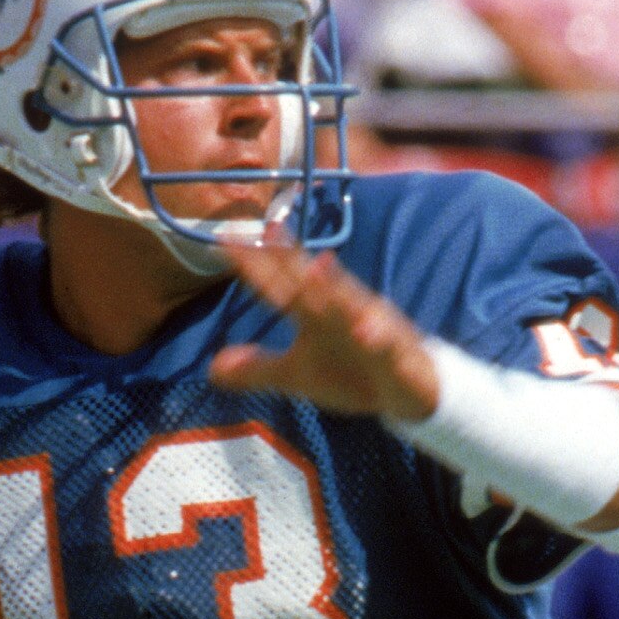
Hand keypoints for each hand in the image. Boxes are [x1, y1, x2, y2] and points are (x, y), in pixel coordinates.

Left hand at [211, 246, 442, 424]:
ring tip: (315, 270)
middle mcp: (340, 311)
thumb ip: (259, 368)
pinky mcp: (396, 351)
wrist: (406, 389)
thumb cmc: (350, 373)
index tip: (226, 240)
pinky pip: (386, 343)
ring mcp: (371, 327)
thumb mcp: (297, 376)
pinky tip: (364, 332)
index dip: (254, 265)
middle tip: (270, 229)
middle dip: (292, 259)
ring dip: (335, 288)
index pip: (279, 285)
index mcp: (314, 313)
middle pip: (312, 282)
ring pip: (351, 304)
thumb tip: (212, 369)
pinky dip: (377, 335)